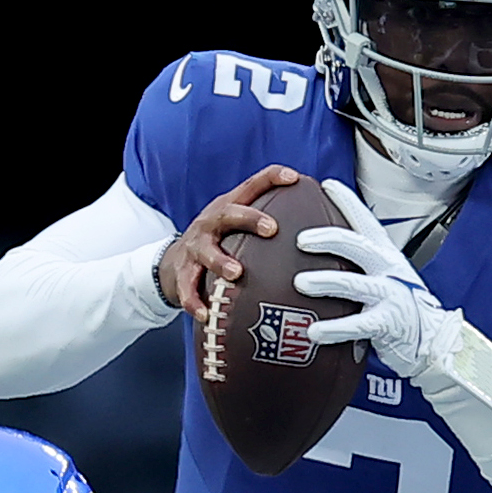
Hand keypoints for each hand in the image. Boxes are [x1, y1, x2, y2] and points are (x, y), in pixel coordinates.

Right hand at [159, 166, 302, 318]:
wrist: (172, 261)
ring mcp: (195, 248)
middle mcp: (210, 224)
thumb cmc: (217, 240)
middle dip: (250, 219)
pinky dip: (196, 302)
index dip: (271, 178)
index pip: (251, 185)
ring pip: (206, 252)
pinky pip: (188, 289)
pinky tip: (206, 314)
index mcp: (228, 207)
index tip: (293, 178)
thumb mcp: (236, 223)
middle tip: (271, 228)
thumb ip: (267, 218)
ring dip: (221, 261)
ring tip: (236, 273)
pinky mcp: (182, 272)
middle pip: (228, 214)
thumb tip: (319, 219)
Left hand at [292, 179, 460, 375]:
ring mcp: (390, 295)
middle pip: (357, 246)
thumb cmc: (399, 309)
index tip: (327, 184)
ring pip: (354, 284)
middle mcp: (389, 270)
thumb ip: (358, 266)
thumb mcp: (383, 278)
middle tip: (301, 239)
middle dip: (329, 238)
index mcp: (385, 256)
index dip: (348, 202)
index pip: (366, 222)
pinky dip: (333, 329)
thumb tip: (319, 253)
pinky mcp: (389, 323)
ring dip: (326, 282)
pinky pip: (358, 325)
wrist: (432, 341)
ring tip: (300, 283)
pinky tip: (313, 332)